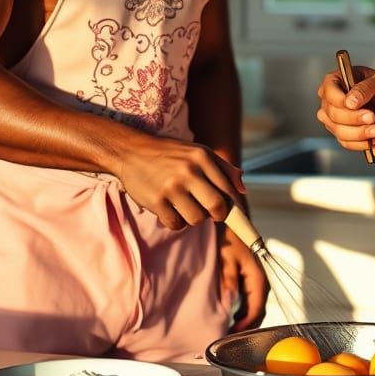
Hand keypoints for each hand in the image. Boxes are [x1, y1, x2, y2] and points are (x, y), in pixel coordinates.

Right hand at [112, 135, 247, 230]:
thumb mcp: (198, 152)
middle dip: (218, 215)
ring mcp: (171, 186)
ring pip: (197, 219)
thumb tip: (243, 189)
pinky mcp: (156, 201)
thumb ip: (223, 169)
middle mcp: (189, 171)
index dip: (235, 207)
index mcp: (202, 157)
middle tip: (211, 213)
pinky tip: (171, 209)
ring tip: (185, 206)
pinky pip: (176, 224)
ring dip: (194, 218)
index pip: (228, 189)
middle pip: (217, 207)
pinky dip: (176, 222)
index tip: (237, 217)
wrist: (132, 151)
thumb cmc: (170, 154)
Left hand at [218, 225, 268, 331]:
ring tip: (228, 332)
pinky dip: (243, 314)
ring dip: (245, 322)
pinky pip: (251, 303)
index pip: (256, 309)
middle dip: (246, 328)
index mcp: (258, 278)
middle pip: (258, 313)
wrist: (233, 225)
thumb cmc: (230, 239)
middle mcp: (262, 283)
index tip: (231, 336)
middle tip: (228, 340)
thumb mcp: (227, 257)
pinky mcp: (252, 283)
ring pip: (255, 309)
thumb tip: (230, 299)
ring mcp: (258, 283)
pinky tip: (231, 319)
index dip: (245, 326)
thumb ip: (229, 278)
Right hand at [316, 66, 374, 157]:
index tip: (354, 105)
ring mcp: (339, 120)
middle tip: (372, 117)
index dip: (338, 100)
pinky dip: (364, 147)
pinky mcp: (348, 135)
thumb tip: (349, 101)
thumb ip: (366, 88)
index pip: (328, 90)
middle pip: (332, 114)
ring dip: (360, 134)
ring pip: (340, 132)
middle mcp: (334, 101)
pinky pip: (349, 145)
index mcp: (339, 81)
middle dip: (353, 119)